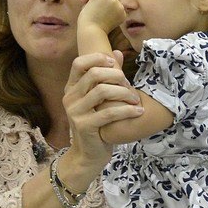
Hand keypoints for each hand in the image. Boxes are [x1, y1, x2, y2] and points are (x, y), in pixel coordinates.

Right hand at [63, 53, 141, 169]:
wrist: (87, 155)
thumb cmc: (96, 124)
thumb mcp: (99, 100)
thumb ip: (106, 76)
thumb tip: (118, 52)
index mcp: (71, 88)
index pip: (78, 63)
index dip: (97, 58)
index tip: (114, 63)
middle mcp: (69, 98)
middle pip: (93, 74)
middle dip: (116, 76)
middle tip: (129, 84)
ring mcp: (75, 112)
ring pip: (102, 91)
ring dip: (124, 93)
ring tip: (136, 98)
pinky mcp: (84, 126)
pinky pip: (109, 113)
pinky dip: (127, 110)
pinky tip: (138, 111)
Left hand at [79, 0, 125, 33]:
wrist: (92, 33)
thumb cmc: (96, 30)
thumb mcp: (106, 21)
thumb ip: (107, 12)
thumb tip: (99, 1)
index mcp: (122, 13)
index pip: (114, 4)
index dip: (105, 5)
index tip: (97, 9)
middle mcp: (119, 5)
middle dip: (99, 0)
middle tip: (90, 5)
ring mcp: (111, 0)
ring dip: (93, 0)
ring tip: (86, 8)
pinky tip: (82, 2)